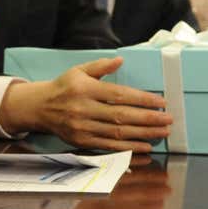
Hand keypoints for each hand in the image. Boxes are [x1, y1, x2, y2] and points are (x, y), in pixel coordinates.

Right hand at [0, 56, 171, 151]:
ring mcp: (83, 127)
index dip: (142, 99)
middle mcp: (84, 109)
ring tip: (162, 132)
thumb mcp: (79, 70)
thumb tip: (120, 60)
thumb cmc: (64, 86)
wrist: (40, 107)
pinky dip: (128, 148)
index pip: (119, 95)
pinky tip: (145, 146)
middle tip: (168, 119)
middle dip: (148, 118)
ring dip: (143, 134)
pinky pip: (109, 146)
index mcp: (85, 88)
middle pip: (122, 116)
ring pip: (118, 133)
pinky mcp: (82, 141)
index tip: (161, 101)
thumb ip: (101, 66)